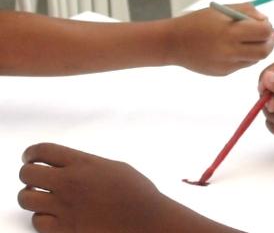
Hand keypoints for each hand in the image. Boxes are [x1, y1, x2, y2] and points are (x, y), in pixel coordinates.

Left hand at [18, 143, 169, 232]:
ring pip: (26, 198)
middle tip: (34, 178)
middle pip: (27, 173)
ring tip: (41, 197)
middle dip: (28, 174)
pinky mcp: (65, 228)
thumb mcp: (114, 167)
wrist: (145, 218)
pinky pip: (37, 221)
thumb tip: (73, 167)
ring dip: (31, 196)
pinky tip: (52, 215)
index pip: (43, 150)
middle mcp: (69, 182)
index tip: (29, 157)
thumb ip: (88, 165)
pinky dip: (41, 218)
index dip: (31, 153)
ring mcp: (65, 206)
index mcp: (83, 163)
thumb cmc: (136, 192)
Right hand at [169, 3, 273, 75]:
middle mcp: (230, 51)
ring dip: (257, 49)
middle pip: (264, 51)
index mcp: (230, 32)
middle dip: (269, 41)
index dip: (267, 26)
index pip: (264, 32)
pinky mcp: (223, 72)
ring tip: (247, 40)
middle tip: (265, 35)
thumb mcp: (222, 10)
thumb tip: (265, 20)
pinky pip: (243, 65)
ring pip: (256, 59)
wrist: (173, 42)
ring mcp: (227, 64)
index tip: (263, 23)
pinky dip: (245, 56)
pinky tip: (234, 48)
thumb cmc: (198, 21)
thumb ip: (247, 11)